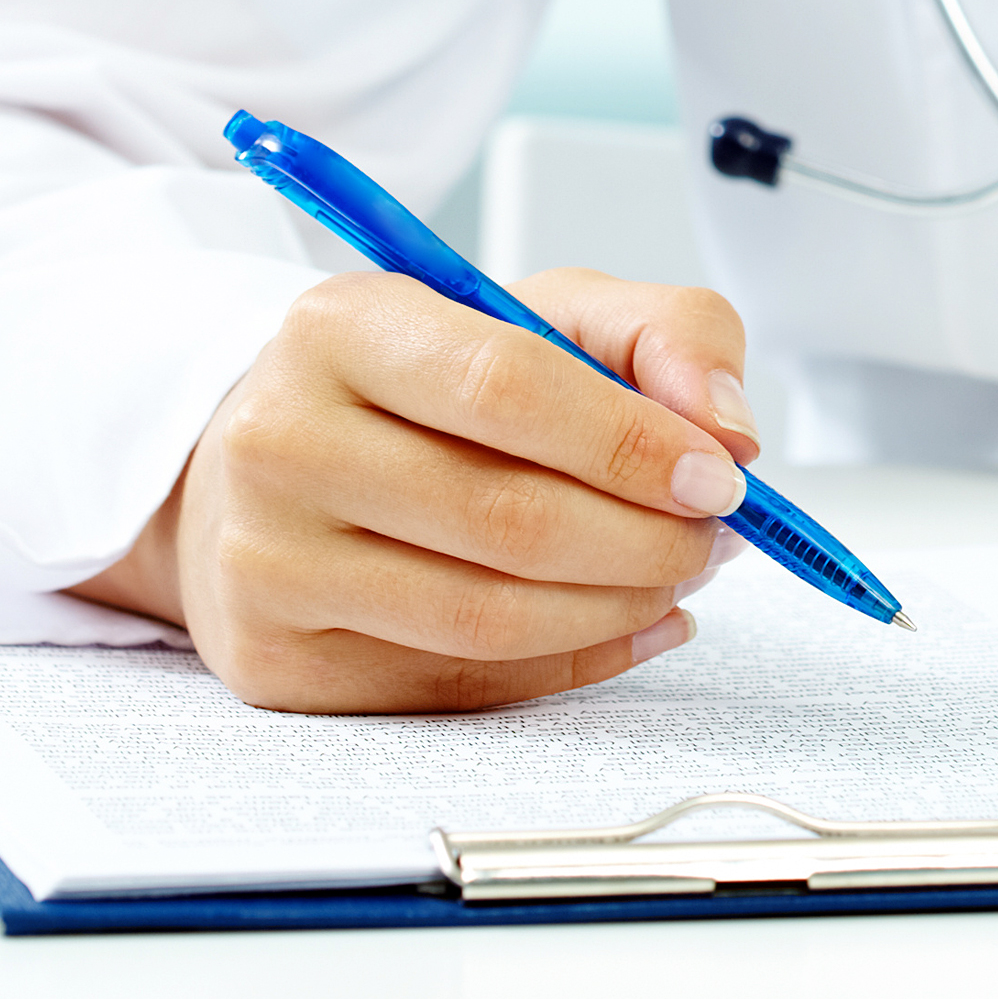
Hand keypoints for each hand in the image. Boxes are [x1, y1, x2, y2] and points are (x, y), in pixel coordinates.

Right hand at [69, 268, 766, 712]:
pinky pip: (464, 684)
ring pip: (488, 616)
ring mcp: (267, 562)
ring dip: (620, 606)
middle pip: (506, 518)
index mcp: (341, 328)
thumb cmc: (430, 386)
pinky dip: (578, 661)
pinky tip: (631, 623)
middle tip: (714, 538)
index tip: (720, 477)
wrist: (280, 464)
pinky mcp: (281, 660)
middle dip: (647, 540)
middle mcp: (280, 442)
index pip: (507, 388)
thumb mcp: (548, 314)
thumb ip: (667, 335)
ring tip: (676, 576)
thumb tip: (730, 432)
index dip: (632, 444)